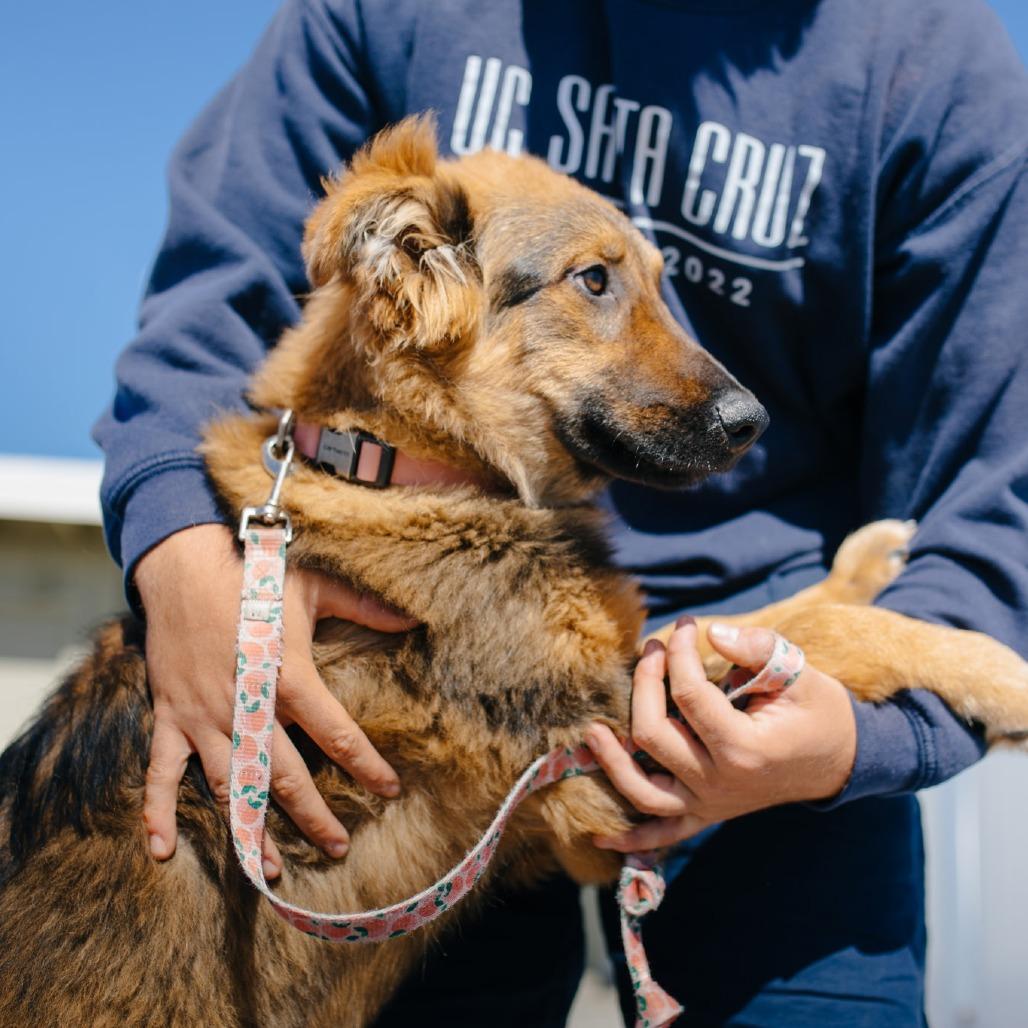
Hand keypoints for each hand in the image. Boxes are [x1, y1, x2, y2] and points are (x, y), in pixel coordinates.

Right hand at [136, 523, 414, 877]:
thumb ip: (366, 608)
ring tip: (271, 870)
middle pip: (285, 775)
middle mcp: (246, 706)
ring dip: (249, 829)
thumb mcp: (316, 589)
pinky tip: (160, 852)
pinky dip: (157, 813)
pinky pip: (159, 775)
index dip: (366, 766)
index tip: (390, 790)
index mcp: (288, 677)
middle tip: (338, 846)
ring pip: (229, 786)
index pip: (336, 734)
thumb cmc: (256, 577)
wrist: (185, 565)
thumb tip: (416, 616)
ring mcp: (204, 717)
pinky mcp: (170, 718)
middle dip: (313, 815)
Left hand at [584, 616, 855, 851]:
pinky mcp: (706, 814)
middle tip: (651, 649)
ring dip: (612, 762)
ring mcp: (710, 804)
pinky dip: (630, 837)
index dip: (679, 653)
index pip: (690, 696)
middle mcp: (721, 783)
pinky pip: (662, 834)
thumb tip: (713, 632)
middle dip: (645, 683)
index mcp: (745, 748)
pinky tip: (599, 836)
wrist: (840, 762)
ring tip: (591, 730)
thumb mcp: (800, 673)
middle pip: (655, 735)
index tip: (684, 625)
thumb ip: (758, 649)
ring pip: (644, 791)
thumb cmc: (819, 712)